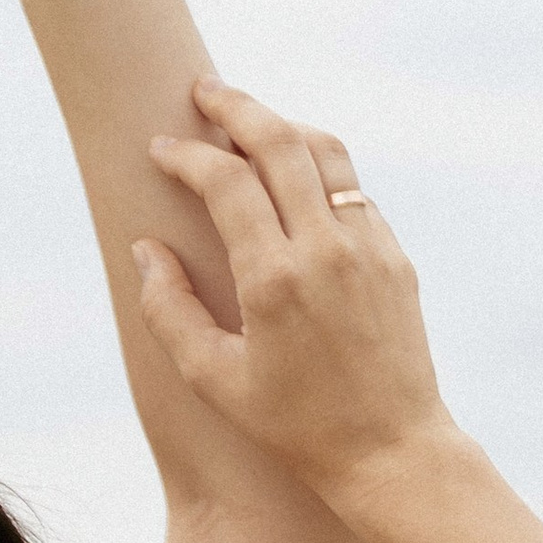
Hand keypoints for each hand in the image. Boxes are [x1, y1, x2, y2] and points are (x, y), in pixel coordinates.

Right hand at [132, 83, 458, 521]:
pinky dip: (318, 168)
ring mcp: (368, 246)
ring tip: (250, 126)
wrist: (392, 451)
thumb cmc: (296, 427)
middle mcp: (326, 250)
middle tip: (203, 92)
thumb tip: (147, 250)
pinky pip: (352, 188)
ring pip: (326, 150)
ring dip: (283, 125)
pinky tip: (295, 180)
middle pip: (279, 140)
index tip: (161, 149)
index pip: (226, 180)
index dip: (186, 154)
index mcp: (274, 279)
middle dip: (235, 106)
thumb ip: (170, 312)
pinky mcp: (395, 256)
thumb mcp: (216, 382)